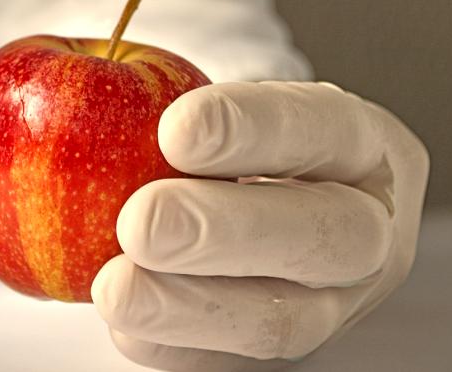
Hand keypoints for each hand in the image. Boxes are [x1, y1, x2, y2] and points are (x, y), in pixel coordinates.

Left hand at [91, 81, 428, 370]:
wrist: (246, 210)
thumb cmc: (233, 149)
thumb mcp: (227, 111)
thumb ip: (184, 119)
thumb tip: (88, 106)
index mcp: (360, 146)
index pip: (325, 129)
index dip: (254, 128)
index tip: (175, 129)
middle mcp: (363, 226)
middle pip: (326, 236)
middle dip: (226, 230)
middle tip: (140, 221)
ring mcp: (329, 300)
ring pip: (284, 319)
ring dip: (189, 306)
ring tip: (115, 287)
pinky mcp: (280, 346)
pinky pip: (230, 362)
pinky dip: (171, 344)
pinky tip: (125, 323)